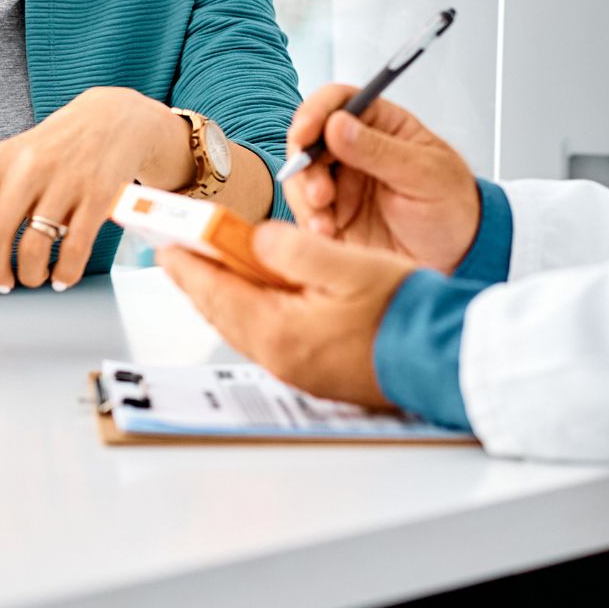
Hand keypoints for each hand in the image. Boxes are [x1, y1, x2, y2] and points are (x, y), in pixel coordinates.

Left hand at [0, 87, 172, 292]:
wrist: (116, 119)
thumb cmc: (55, 149)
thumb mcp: (15, 170)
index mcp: (1, 162)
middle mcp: (29, 170)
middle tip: (1, 283)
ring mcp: (65, 183)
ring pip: (36, 249)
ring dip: (31, 276)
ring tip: (34, 278)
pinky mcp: (98, 197)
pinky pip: (75, 251)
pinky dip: (64, 274)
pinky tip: (61, 276)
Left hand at [156, 223, 415, 406]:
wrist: (443, 357)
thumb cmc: (404, 314)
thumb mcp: (347, 264)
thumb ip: (294, 249)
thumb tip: (257, 236)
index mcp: (280, 331)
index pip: (215, 290)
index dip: (187, 262)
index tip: (165, 243)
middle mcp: (280, 357)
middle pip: (222, 310)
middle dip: (199, 277)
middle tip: (179, 251)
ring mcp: (296, 369)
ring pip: (243, 323)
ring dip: (226, 292)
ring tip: (215, 263)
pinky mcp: (313, 371)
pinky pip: (266, 334)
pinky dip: (253, 307)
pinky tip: (262, 291)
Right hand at [283, 86, 481, 269]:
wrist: (458, 259)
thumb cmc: (453, 207)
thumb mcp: (423, 176)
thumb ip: (379, 151)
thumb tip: (337, 124)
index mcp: (382, 125)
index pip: (339, 101)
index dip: (315, 112)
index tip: (304, 134)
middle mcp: (356, 150)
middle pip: (309, 140)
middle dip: (305, 166)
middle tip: (319, 195)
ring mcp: (342, 183)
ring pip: (301, 178)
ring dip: (304, 199)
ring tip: (325, 226)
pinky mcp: (334, 216)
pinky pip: (306, 213)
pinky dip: (308, 224)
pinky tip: (327, 238)